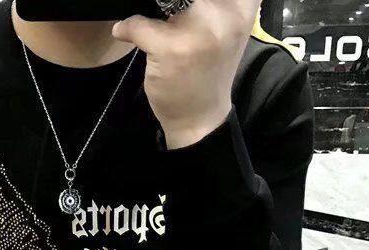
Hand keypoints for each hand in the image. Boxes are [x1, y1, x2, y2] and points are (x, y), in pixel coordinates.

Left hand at [112, 0, 260, 148]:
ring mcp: (197, 31)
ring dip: (156, 13)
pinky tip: (126, 32)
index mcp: (242, 6)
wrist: (200, 119)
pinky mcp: (170, 48)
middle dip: (171, 3)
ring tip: (158, 30)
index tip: (185, 5)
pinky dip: (129, 28)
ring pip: (165, 1)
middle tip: (168, 18)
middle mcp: (225, 14)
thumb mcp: (222, 30)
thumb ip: (212, 6)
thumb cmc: (208, 75)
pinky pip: (139, 25)